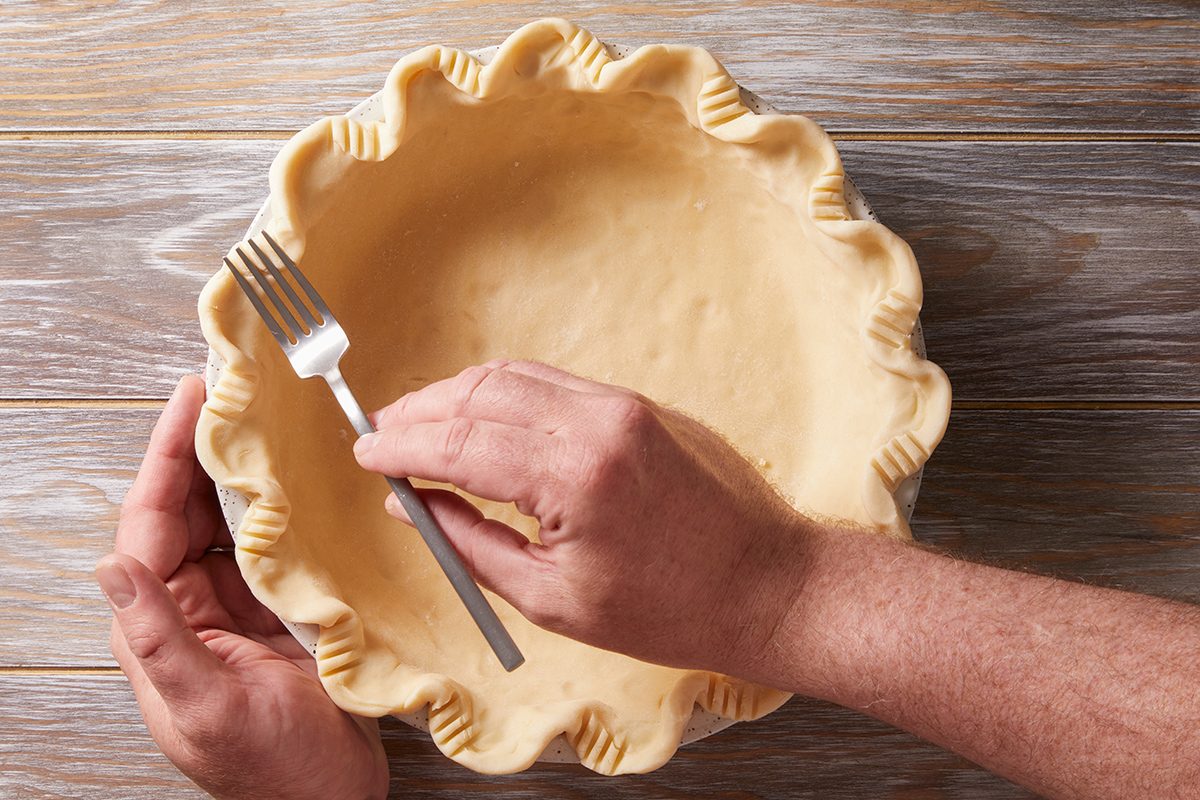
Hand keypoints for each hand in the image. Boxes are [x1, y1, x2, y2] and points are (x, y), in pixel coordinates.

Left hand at [96, 376, 388, 799]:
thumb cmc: (273, 771)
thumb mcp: (208, 708)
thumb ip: (158, 640)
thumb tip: (111, 567)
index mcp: (159, 629)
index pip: (150, 525)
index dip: (166, 457)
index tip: (189, 401)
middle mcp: (189, 611)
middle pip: (184, 511)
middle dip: (197, 448)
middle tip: (224, 390)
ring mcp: (233, 610)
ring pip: (226, 521)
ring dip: (236, 471)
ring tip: (253, 419)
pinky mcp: (276, 611)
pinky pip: (268, 544)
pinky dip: (277, 506)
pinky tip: (292, 480)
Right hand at [354, 360, 813, 677]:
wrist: (765, 582)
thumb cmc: (668, 608)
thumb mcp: (553, 599)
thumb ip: (472, 544)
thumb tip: (414, 507)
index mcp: (575, 476)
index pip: (460, 442)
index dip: (401, 445)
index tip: (363, 451)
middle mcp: (598, 422)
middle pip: (481, 394)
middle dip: (420, 410)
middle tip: (380, 433)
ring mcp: (624, 405)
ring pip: (515, 377)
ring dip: (458, 395)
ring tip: (418, 423)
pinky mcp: (639, 405)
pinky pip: (554, 383)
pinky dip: (504, 394)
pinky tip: (480, 418)